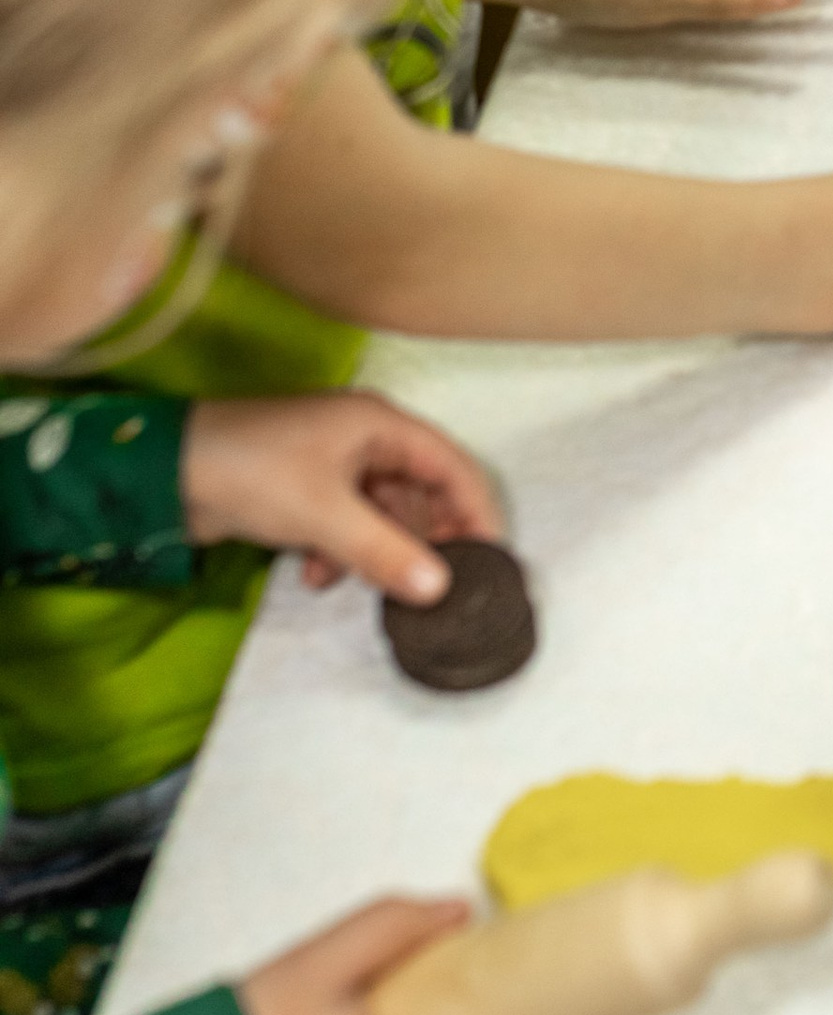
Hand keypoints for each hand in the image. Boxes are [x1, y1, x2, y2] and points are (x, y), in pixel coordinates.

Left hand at [182, 392, 502, 607]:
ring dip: (372, 552)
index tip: (488, 561)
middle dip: (420, 541)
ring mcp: (334, 463)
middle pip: (420, 493)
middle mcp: (365, 439)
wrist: (164, 473)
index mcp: (381, 426)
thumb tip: (440, 589)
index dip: (475, 513)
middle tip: (427, 585)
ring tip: (351, 581)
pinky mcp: (305, 489)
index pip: (453, 467)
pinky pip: (345, 523)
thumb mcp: (325, 517)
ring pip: (381, 514)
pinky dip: (338, 552)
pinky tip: (314, 576)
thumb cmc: (251, 473)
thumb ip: (386, 553)